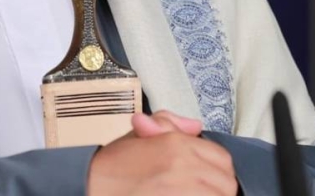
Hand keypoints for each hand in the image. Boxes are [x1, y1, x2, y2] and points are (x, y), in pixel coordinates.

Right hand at [87, 114, 235, 195]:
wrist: (88, 187)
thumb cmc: (110, 170)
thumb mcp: (138, 138)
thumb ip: (169, 126)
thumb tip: (195, 126)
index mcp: (177, 145)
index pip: (222, 160)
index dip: (217, 172)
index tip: (209, 181)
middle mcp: (183, 165)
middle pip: (226, 185)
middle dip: (217, 191)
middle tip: (200, 191)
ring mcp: (182, 190)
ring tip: (190, 195)